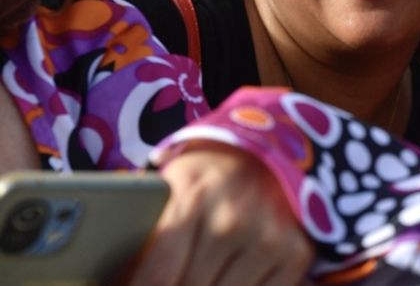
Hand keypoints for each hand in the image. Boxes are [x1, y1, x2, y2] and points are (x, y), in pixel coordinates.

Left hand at [125, 146, 311, 285]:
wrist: (272, 153)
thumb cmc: (208, 179)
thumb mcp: (171, 189)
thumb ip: (147, 232)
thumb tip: (116, 281)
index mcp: (194, 196)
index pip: (157, 276)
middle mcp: (234, 219)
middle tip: (170, 279)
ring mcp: (269, 239)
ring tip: (196, 276)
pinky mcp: (296, 254)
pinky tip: (225, 280)